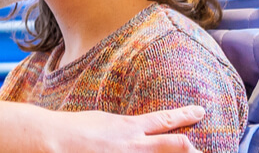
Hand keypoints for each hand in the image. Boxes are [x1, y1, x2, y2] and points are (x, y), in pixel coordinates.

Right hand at [51, 105, 203, 152]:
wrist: (51, 141)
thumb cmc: (68, 130)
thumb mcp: (100, 122)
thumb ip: (120, 128)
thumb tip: (130, 130)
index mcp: (129, 127)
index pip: (165, 120)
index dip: (185, 116)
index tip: (200, 111)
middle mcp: (135, 145)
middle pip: (177, 147)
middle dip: (194, 150)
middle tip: (207, 151)